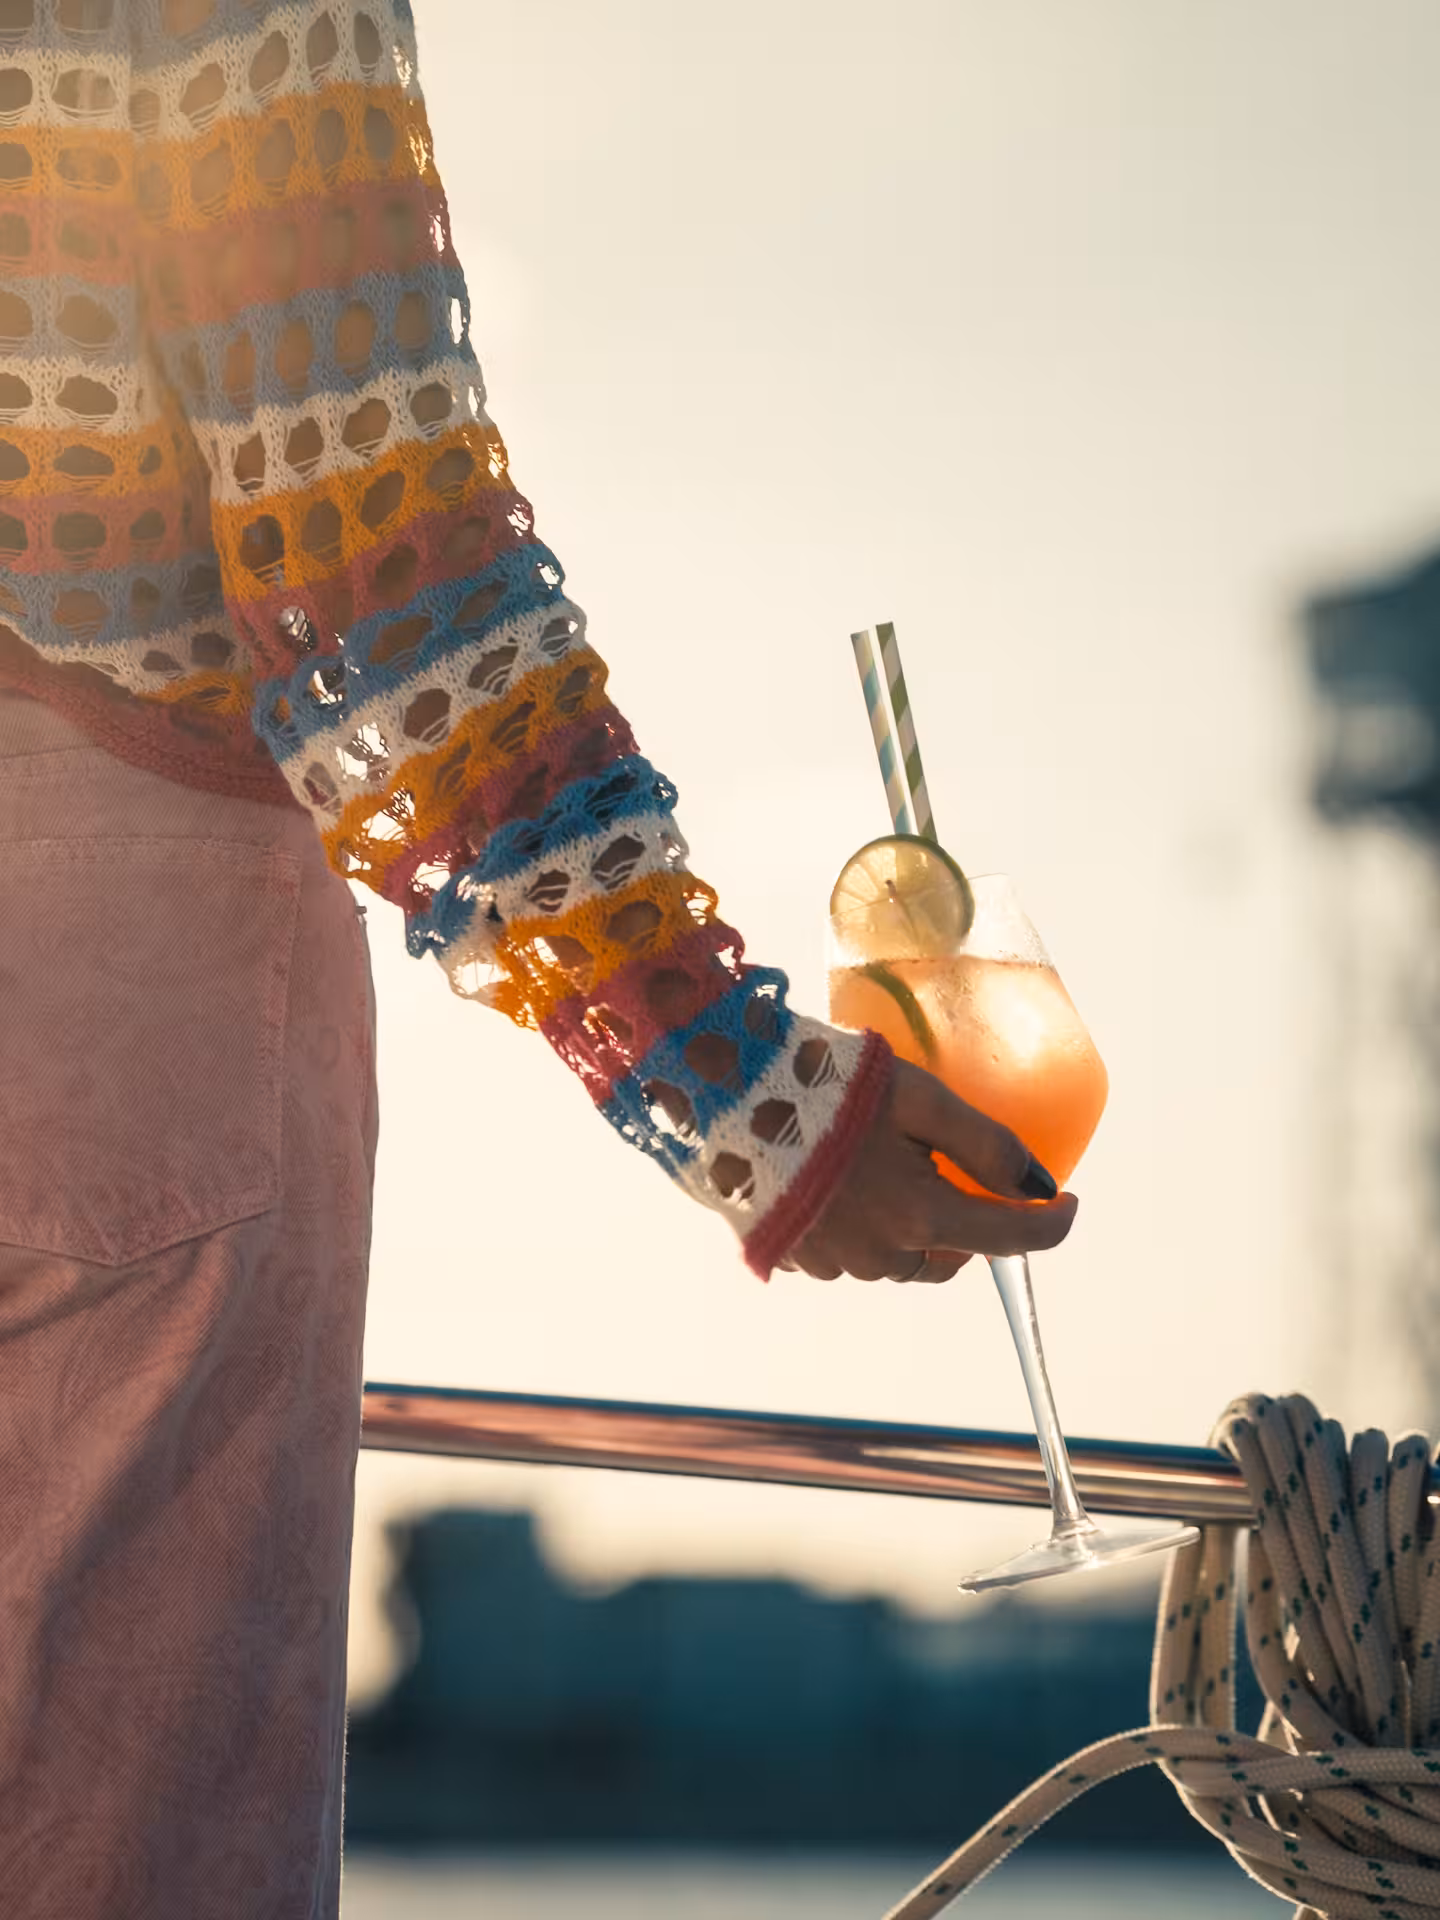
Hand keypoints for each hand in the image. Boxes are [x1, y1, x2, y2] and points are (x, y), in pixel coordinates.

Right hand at [781, 1059, 1077, 1282]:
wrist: (722, 1095)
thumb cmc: (825, 1085)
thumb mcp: (920, 1096)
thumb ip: (985, 1143)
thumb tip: (1038, 1184)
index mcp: (920, 1216)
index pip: (1010, 1239)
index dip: (1051, 1224)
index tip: (1067, 1204)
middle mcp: (881, 1255)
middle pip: (951, 1254)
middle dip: (970, 1223)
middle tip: (964, 1173)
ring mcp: (834, 1262)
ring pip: (900, 1257)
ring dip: (914, 1226)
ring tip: (894, 1166)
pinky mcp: (793, 1257)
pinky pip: (850, 1253)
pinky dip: (864, 1226)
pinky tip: (844, 1180)